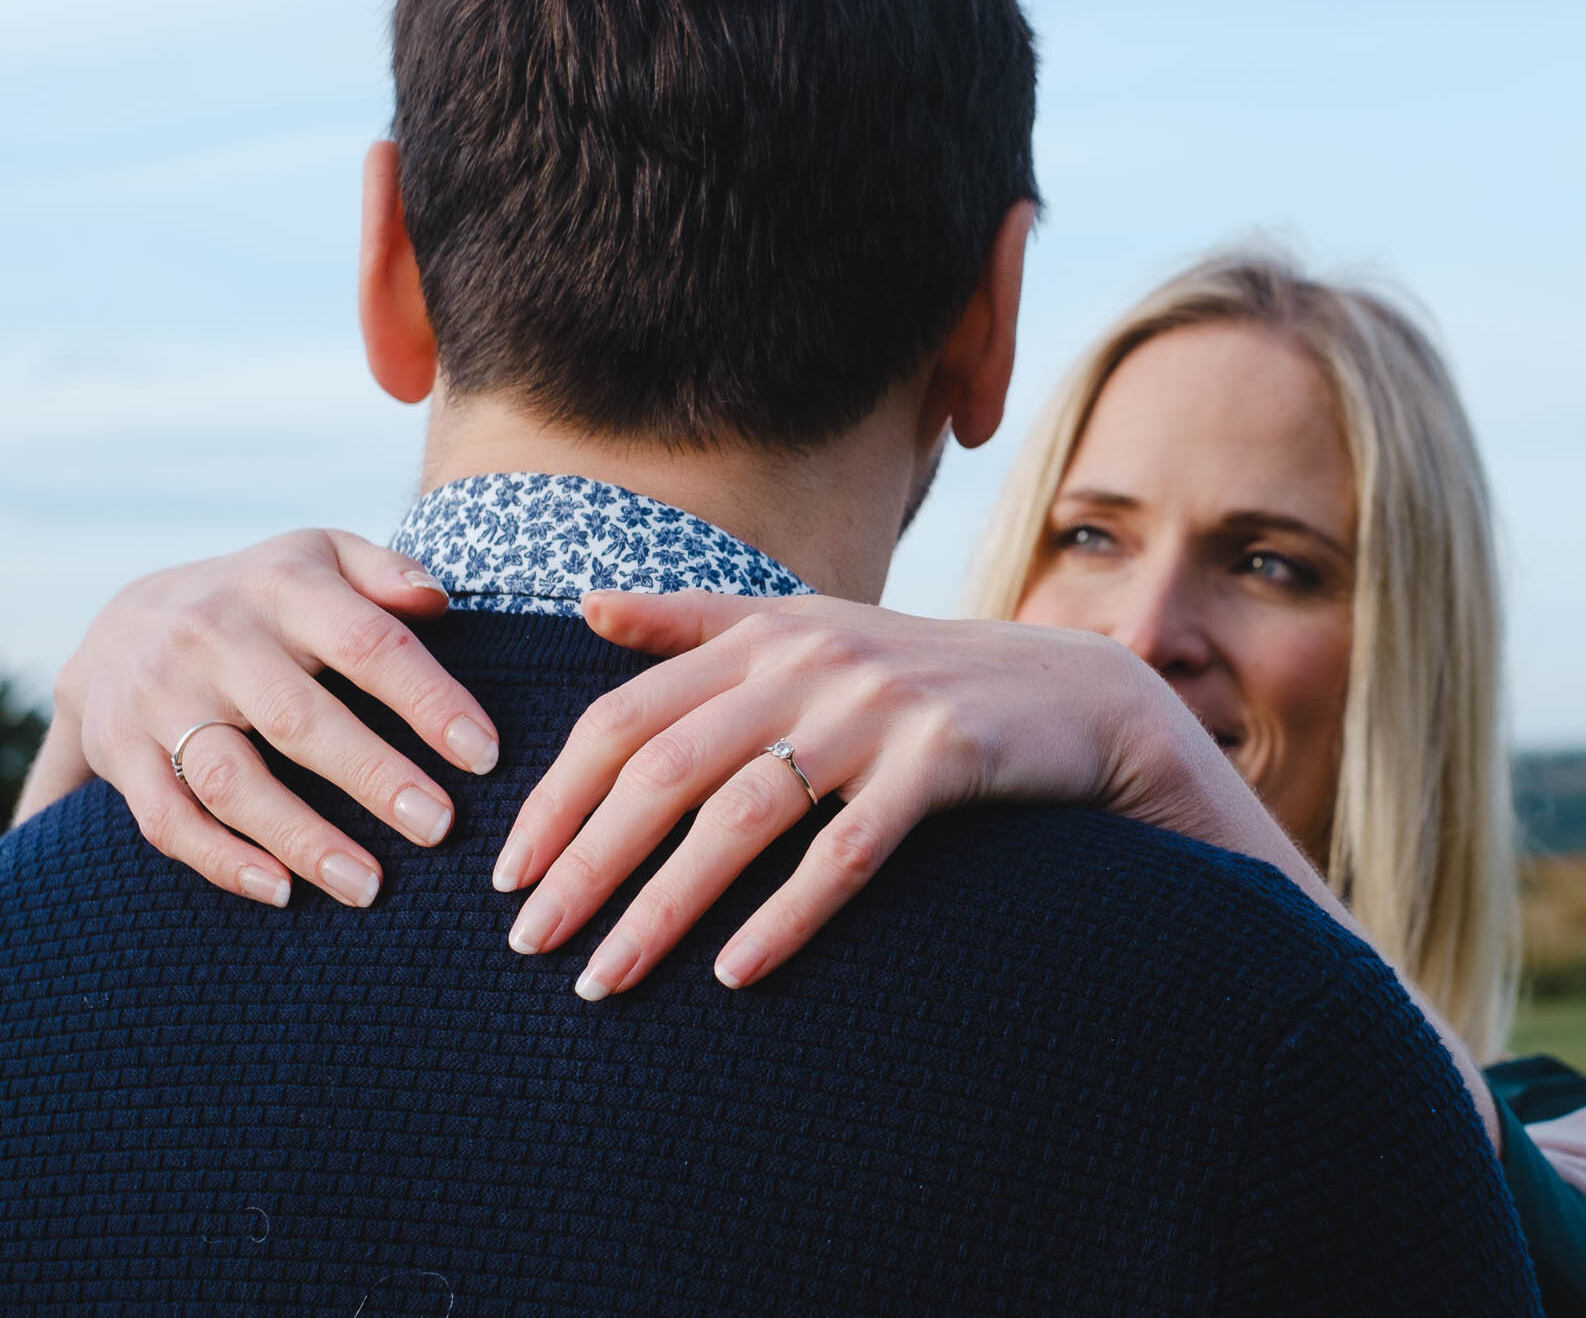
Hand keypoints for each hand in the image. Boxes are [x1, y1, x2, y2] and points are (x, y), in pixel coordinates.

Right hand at [17, 529, 500, 907]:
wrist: (122, 620)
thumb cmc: (261, 597)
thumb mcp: (321, 555)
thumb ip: (385, 572)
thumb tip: (440, 600)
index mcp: (281, 589)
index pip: (366, 642)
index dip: (428, 699)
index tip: (484, 754)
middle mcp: (213, 639)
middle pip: (298, 718)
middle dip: (373, 777)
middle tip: (440, 827)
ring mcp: (161, 698)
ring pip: (231, 780)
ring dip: (302, 838)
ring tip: (369, 887)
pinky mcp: (122, 752)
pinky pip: (168, 819)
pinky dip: (223, 861)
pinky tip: (282, 892)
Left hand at [497, 590, 1241, 998]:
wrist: (1075, 694)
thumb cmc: (922, 675)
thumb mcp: (811, 629)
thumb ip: (698, 622)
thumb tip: (588, 608)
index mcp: (765, 633)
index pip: (627, 714)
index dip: (559, 794)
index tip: (509, 872)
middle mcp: (811, 662)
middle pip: (667, 768)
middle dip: (587, 862)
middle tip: (530, 944)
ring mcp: (879, 708)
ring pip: (743, 816)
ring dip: (664, 906)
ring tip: (608, 977)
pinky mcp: (945, 759)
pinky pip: (847, 851)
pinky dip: (786, 916)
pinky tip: (736, 974)